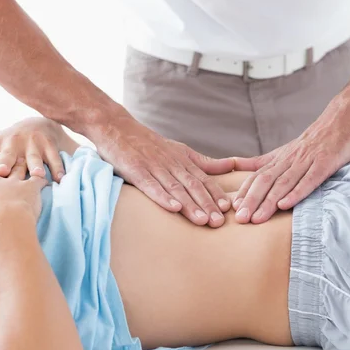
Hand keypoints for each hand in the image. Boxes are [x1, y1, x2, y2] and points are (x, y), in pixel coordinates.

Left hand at [0, 117, 68, 182]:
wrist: (39, 124)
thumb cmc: (6, 141)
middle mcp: (12, 143)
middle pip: (8, 156)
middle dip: (5, 162)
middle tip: (2, 171)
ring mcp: (32, 144)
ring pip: (34, 158)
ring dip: (36, 166)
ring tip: (38, 176)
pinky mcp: (50, 146)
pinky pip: (55, 158)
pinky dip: (59, 168)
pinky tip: (61, 179)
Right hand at [94, 117, 234, 227]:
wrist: (116, 126)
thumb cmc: (150, 143)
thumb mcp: (180, 150)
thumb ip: (205, 163)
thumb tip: (233, 165)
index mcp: (183, 160)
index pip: (203, 179)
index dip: (215, 194)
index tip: (227, 209)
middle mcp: (171, 163)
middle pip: (192, 185)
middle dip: (206, 204)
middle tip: (218, 222)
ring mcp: (153, 166)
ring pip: (174, 187)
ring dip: (189, 204)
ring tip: (201, 220)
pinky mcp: (135, 169)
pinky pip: (150, 185)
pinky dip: (162, 196)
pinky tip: (172, 208)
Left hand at [232, 109, 349, 223]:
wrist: (343, 118)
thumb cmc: (315, 139)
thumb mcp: (284, 150)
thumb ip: (261, 161)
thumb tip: (233, 164)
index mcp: (279, 158)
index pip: (256, 176)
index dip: (244, 193)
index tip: (233, 209)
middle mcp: (289, 159)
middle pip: (265, 181)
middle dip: (252, 201)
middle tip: (241, 219)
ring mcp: (306, 161)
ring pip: (283, 183)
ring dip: (269, 202)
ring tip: (258, 218)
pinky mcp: (324, 163)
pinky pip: (309, 180)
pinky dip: (296, 192)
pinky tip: (285, 205)